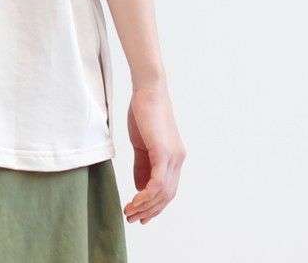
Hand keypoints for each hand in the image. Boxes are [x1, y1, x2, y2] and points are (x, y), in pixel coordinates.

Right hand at [123, 85, 184, 223]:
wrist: (148, 90)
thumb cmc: (143, 111)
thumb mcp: (141, 142)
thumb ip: (143, 164)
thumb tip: (140, 186)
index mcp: (173, 157)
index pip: (167, 189)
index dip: (154, 205)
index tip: (140, 214)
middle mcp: (177, 159)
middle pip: (167, 195)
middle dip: (149, 210)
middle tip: (132, 218)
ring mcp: (173, 156)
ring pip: (163, 192)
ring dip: (146, 206)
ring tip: (130, 211)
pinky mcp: (164, 152)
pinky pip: (158, 181)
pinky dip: (147, 194)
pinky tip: (136, 200)